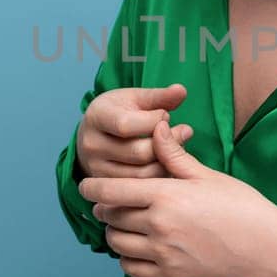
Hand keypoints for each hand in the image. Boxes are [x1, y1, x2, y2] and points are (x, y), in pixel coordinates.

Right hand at [77, 83, 194, 178]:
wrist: (94, 134)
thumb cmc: (119, 111)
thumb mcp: (135, 98)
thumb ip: (159, 96)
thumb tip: (182, 90)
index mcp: (96, 117)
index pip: (127, 125)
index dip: (154, 120)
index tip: (165, 115)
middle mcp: (92, 145)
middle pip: (139, 153)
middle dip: (167, 143)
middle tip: (184, 132)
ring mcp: (96, 168)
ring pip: (143, 174)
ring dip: (167, 162)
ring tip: (176, 147)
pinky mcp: (107, 185)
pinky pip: (141, 187)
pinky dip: (159, 176)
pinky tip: (166, 162)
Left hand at [79, 118, 276, 276]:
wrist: (263, 248)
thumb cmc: (240, 206)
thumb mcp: (207, 176)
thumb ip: (174, 155)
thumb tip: (155, 128)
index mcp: (166, 196)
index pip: (111, 191)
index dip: (92, 188)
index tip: (85, 187)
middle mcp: (158, 226)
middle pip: (111, 216)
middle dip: (106, 208)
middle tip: (110, 203)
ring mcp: (162, 253)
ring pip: (117, 243)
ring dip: (114, 232)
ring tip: (124, 224)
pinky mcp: (169, 274)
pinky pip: (131, 269)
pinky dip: (126, 258)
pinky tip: (136, 248)